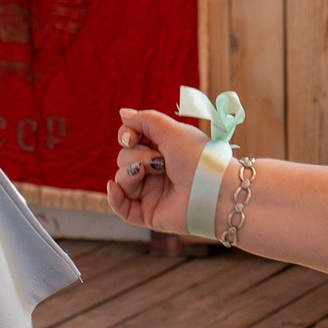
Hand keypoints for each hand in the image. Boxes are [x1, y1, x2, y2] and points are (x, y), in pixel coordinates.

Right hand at [108, 108, 211, 236]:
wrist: (213, 192)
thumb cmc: (198, 159)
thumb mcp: (172, 131)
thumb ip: (146, 120)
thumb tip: (123, 114)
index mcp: (163, 149)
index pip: (132, 140)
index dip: (127, 136)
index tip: (132, 138)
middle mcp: (155, 170)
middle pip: (124, 158)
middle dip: (135, 156)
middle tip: (159, 161)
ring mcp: (151, 192)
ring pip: (121, 179)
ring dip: (130, 173)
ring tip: (152, 174)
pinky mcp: (148, 213)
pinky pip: (121, 207)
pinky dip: (114, 197)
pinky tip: (114, 187)